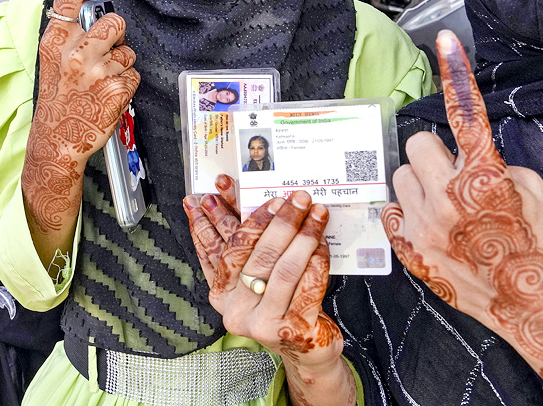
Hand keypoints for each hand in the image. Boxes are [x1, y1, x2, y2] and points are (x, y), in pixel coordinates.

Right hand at [21, 0, 139, 264]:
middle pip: (115, 22)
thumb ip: (71, 38)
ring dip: (121, 66)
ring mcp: (94, 69)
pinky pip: (135, 74)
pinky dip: (127, 86)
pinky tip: (109, 98)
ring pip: (128, 50)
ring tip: (101, 85)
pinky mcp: (114, 88)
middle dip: (115, 40)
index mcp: (56, 39)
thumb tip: (96, 20)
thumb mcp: (53, 63)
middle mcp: (74, 50)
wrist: (56, 142)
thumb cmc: (59, 101)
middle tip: (100, 63)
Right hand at [186, 178, 354, 405]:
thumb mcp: (251, 277)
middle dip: (280, 221)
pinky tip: (323, 243)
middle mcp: (237, 311)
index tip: (242, 190)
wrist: (305, 351)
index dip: (231, 218)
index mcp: (220, 294)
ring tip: (316, 213)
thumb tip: (219, 196)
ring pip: (285, 269)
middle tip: (298, 197)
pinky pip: (308, 286)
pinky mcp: (295, 330)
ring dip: (303, 235)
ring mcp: (265, 323)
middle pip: (258, 256)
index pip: (225, 250)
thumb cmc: (278, 304)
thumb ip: (239, 244)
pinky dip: (317, 261)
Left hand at [383, 31, 542, 405]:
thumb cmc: (532, 241)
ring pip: (400, 176)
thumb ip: (494, 161)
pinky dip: (408, 212)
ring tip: (441, 205)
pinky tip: (430, 226)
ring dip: (417, 184)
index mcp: (486, 176)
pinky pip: (392, 209)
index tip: (444, 39)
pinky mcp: (409, 247)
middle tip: (450, 175)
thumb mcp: (527, 190)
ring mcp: (425, 223)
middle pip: (417, 145)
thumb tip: (468, 151)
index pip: (467, 113)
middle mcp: (450, 196)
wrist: (525, 299)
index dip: (457, 73)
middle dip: (433, 156)